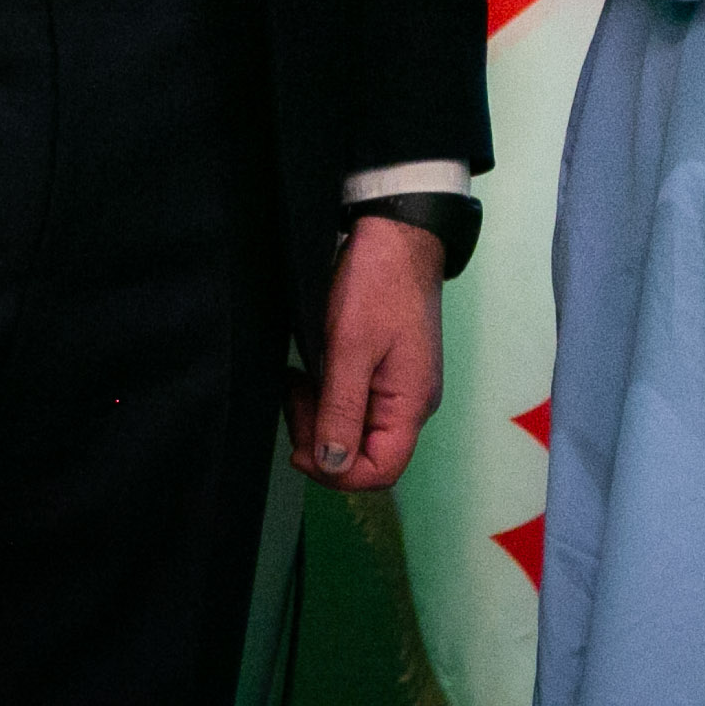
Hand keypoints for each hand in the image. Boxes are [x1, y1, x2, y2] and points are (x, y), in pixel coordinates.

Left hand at [292, 213, 445, 490]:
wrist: (397, 234)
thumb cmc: (377, 284)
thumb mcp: (351, 346)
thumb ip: (341, 410)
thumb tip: (332, 465)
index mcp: (410, 404)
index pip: (379, 471)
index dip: (335, 472)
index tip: (298, 443)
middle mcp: (410, 403)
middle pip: (364, 454)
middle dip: (320, 438)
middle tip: (294, 396)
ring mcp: (399, 387)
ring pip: (354, 429)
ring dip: (319, 415)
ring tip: (297, 379)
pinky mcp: (386, 370)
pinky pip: (354, 404)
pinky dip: (327, 397)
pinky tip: (310, 372)